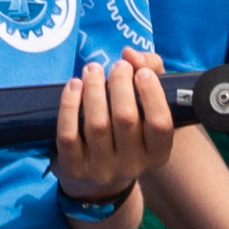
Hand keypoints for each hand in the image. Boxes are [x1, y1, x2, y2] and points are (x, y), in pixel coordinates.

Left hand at [54, 50, 174, 207]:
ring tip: (92, 69)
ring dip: (93, 89)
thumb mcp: (146, 103)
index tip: (142, 72)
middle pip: (125, 118)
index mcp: (157, 154)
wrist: (97, 174)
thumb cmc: (128, 127)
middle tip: (116, 66)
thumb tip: (131, 55)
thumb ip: (149, 71)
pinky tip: (74, 86)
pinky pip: (68, 134)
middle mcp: (132, 165)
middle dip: (119, 83)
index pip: (160, 124)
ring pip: (96, 124)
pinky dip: (69, 105)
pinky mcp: (74, 168)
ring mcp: (101, 169)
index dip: (152, 94)